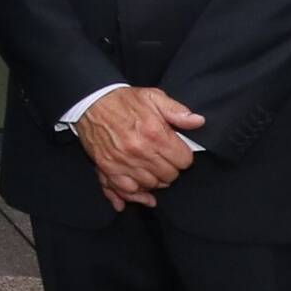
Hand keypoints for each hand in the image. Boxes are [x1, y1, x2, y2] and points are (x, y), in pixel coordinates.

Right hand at [80, 85, 204, 210]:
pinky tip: (141, 190)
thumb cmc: (124, 101)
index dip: (183, 156)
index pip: (184, 161)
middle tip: (163, 159)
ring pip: (151, 185)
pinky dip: (136, 193)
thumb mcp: (154, 97)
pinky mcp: (108, 168)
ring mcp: (123, 162)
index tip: (176, 150)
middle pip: (169, 176)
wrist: (91, 102)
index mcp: (155, 133)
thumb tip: (198, 122)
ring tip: (151, 168)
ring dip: (154, 179)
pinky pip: (127, 190)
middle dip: (170, 168)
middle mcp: (140, 151)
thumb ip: (178, 111)